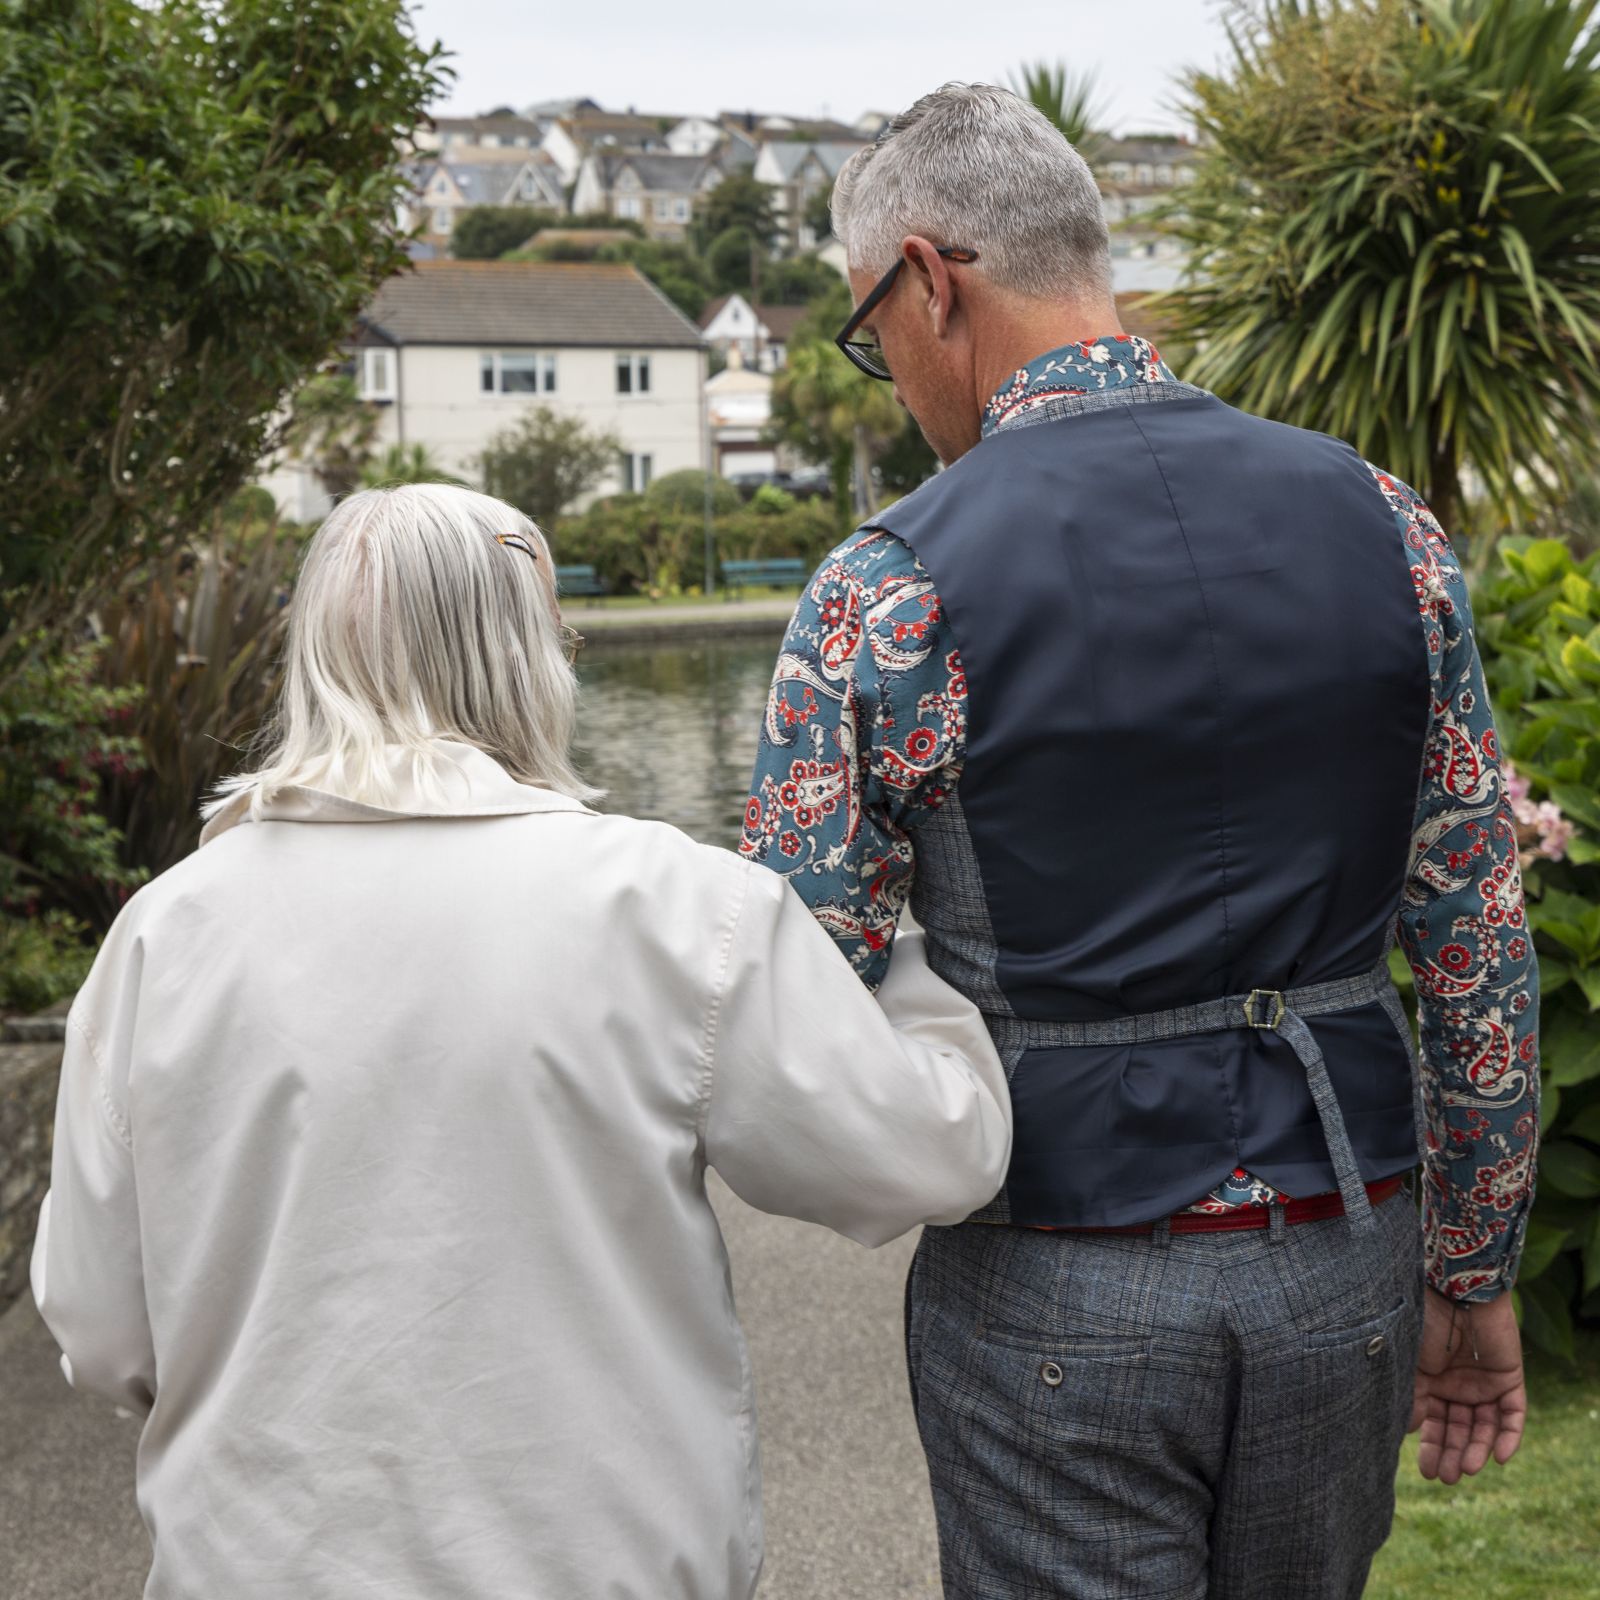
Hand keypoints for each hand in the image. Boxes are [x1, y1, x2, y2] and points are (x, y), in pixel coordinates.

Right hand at [1409, 1285, 1525, 1482]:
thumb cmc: (1426, 1322)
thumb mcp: (1412, 1364)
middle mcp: (1459, 1386)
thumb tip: (1409, 1430)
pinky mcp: (1510, 1379)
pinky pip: (1513, 1415)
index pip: (1433, 1422)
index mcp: (1432, 1382)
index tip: (1424, 1471)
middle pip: (1459, 1429)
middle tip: (1445, 1478)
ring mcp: (1485, 1384)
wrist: (1456, 1293)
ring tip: (1466, 1469)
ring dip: (1476, 1449)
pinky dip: (1509, 1437)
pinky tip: (1499, 1457)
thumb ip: (1413, 1397)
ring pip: (1485, 1427)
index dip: (1430, 1446)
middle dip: (1451, 1453)